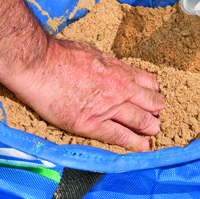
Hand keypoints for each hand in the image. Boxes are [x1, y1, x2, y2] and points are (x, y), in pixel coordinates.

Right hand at [13, 39, 163, 151]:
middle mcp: (119, 88)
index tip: (155, 95)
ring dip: (150, 127)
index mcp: (118, 70)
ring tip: (155, 131)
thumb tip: (112, 64)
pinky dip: (134, 143)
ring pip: (139, 120)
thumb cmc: (60, 55)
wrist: (40, 66)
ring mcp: (108, 107)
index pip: (146, 81)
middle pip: (148, 102)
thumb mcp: (92, 51)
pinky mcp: (92, 124)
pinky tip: (143, 147)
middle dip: (156, 110)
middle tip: (159, 115)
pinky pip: (119, 136)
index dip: (153, 90)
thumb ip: (106, 62)